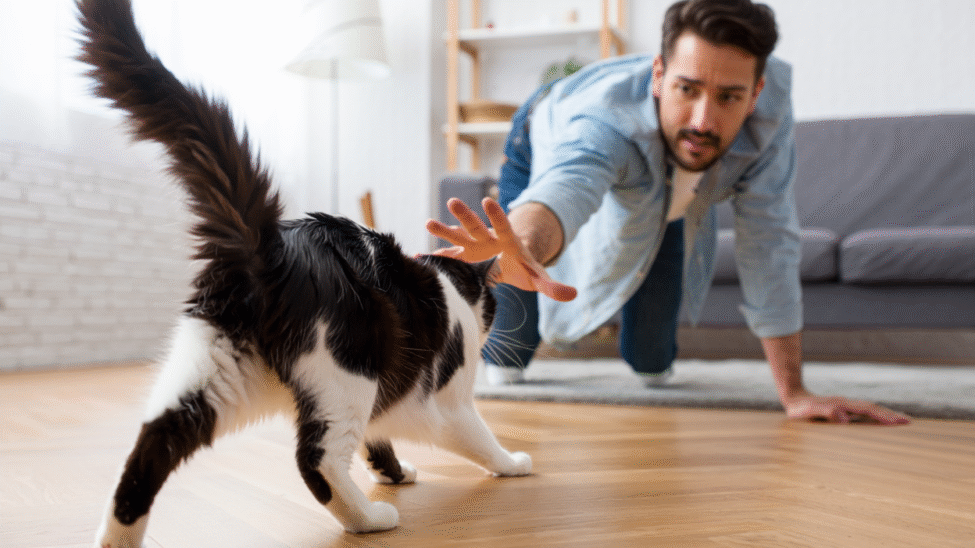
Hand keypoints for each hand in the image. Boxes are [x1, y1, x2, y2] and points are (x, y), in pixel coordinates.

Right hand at [426, 197, 576, 301]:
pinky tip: (416, 257)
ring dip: (444, 230)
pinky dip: (433, 257)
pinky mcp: (461, 257)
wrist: (510, 261)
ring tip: (428, 222)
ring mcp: (472, 247)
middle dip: (466, 215)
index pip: (503, 226)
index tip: (489, 200)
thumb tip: (574, 294)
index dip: (496, 215)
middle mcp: (487, 240)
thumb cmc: (525, 268)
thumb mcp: (539, 277)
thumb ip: (552, 286)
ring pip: (457, 237)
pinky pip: (445, 256)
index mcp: (506, 241)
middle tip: (453, 201)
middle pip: (476, 226)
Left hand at [783, 391, 910, 424]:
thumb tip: (845, 418)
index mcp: (842, 405)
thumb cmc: (799, 409)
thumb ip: (825, 412)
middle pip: (872, 408)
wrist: (793, 399)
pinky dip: (874, 417)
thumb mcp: (808, 412)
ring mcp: (845, 407)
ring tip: (900, 421)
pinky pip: (862, 414)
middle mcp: (846, 404)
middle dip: (890, 415)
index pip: (867, 411)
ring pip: (869, 410)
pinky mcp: (842, 410)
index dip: (883, 416)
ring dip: (884, 415)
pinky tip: (880, 422)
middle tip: (908, 422)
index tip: (898, 422)